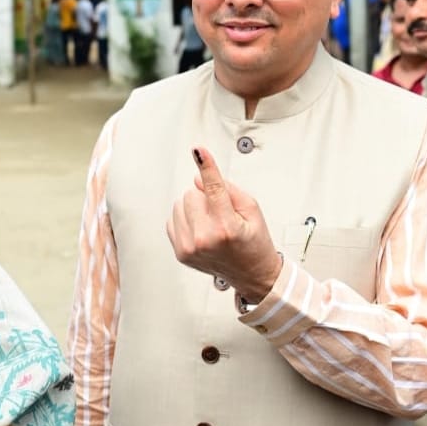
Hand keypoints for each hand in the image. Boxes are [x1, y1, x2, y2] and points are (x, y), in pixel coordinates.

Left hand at [166, 146, 281, 302]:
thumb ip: (228, 189)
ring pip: (179, 204)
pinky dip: (185, 220)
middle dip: (204, 196)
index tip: (199, 151)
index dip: (207, 167)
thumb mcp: (253, 211)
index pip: (214, 189)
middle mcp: (205, 239)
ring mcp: (189, 248)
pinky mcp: (180, 253)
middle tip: (221, 212)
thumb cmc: (254, 242)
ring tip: (212, 223)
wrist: (251, 274)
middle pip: (191, 193)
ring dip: (193, 208)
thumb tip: (199, 178)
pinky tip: (201, 230)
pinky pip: (172, 219)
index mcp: (226, 227)